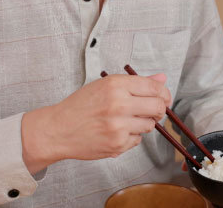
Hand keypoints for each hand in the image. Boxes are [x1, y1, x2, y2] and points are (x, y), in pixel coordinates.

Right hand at [21, 73, 171, 172]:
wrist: (58, 130)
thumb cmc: (81, 106)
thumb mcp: (106, 85)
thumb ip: (137, 82)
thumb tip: (162, 78)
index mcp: (116, 85)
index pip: (154, 87)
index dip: (164, 93)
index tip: (163, 97)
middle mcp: (119, 104)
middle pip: (158, 107)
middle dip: (159, 109)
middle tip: (152, 110)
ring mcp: (119, 126)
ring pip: (150, 125)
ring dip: (143, 123)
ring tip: (126, 120)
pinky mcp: (117, 145)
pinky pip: (137, 140)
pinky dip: (131, 136)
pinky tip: (116, 131)